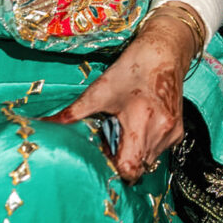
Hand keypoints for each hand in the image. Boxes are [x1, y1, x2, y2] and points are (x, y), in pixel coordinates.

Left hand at [48, 11, 198, 180]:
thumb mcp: (99, 90)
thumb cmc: (133, 68)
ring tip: (123, 130)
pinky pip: (158, 150)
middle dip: (121, 160)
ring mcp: (172, 133)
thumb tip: (45, 123)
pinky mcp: (178, 131)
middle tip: (109, 141)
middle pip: (137, 167)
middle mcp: (161, 132)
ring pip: (148, 160)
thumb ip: (73, 112)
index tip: (102, 161)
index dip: (114, 171)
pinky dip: (145, 144)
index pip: (131, 168)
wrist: (165, 52)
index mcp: (142, 122)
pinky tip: (137, 125)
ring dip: (133, 152)